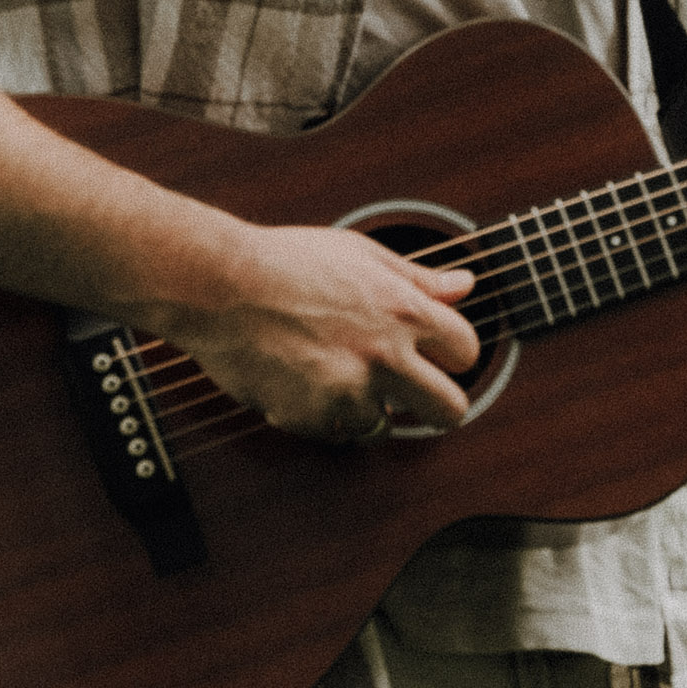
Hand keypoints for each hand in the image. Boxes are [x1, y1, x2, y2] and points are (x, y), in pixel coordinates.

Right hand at [149, 226, 479, 440]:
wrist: (219, 287)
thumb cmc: (287, 262)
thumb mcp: (360, 254)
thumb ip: (419, 279)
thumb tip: (466, 285)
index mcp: (404, 311)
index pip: (467, 351)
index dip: (452, 354)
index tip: (434, 354)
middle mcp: (386, 356)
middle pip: (452, 411)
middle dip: (437, 406)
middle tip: (413, 395)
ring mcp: (350, 392)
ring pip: (386, 427)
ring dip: (367, 409)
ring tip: (333, 372)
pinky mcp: (314, 418)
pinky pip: (337, 433)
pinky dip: (325, 416)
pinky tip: (303, 380)